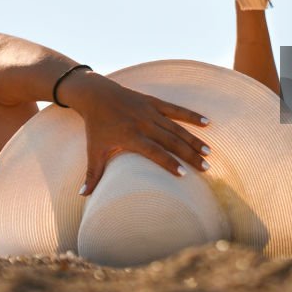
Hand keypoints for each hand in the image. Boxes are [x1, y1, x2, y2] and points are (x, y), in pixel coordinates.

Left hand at [57, 69, 210, 195]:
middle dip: (189, 154)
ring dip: (193, 139)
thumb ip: (92, 174)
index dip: (169, 163)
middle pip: (171, 140)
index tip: (184, 174)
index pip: (154, 151)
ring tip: (208, 151)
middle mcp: (143, 123)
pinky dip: (191, 116)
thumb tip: (83, 196)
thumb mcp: (93, 150)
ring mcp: (149, 111)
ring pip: (176, 127)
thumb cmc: (96, 126)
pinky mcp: (153, 102)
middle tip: (206, 167)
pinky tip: (207, 123)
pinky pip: (175, 109)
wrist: (96, 94)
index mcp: (130, 136)